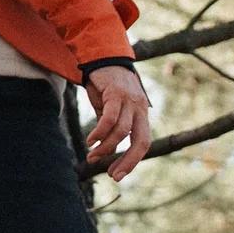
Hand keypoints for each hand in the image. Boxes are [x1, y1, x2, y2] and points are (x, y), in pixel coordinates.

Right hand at [84, 63, 151, 181]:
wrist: (101, 57)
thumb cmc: (105, 85)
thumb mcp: (109, 109)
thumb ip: (111, 127)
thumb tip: (107, 149)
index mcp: (141, 114)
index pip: (143, 143)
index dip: (132, 161)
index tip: (116, 174)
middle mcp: (140, 108)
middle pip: (141, 141)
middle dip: (128, 161)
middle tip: (112, 175)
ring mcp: (130, 100)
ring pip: (122, 132)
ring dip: (106, 147)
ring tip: (92, 155)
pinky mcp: (117, 93)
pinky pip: (110, 118)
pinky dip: (100, 132)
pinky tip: (90, 140)